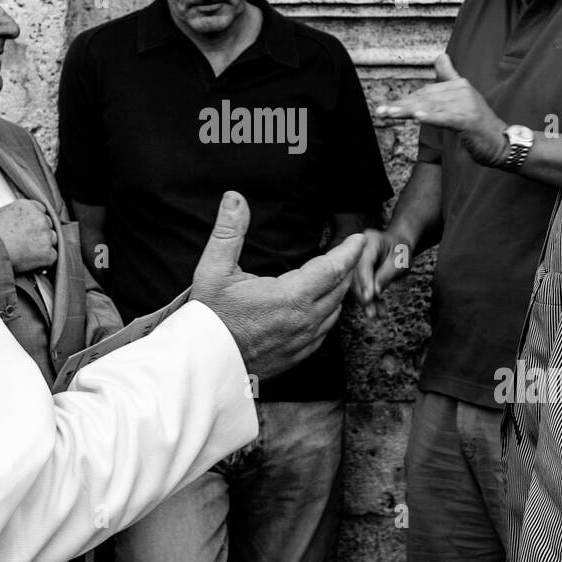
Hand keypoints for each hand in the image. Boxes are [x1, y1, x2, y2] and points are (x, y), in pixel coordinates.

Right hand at [0, 199, 57, 272]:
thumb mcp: (2, 214)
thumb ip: (17, 215)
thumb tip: (20, 223)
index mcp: (28, 206)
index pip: (41, 210)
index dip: (36, 220)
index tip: (32, 227)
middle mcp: (39, 218)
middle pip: (47, 224)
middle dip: (40, 233)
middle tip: (29, 242)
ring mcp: (45, 235)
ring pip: (52, 239)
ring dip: (44, 245)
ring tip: (28, 252)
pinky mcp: (47, 251)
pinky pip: (52, 256)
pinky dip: (45, 260)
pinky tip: (32, 261)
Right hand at [191, 191, 364, 380]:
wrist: (202, 363)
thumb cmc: (208, 317)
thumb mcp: (214, 269)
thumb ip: (229, 231)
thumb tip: (235, 198)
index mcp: (290, 297)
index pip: (332, 269)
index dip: (349, 251)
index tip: (359, 238)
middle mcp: (303, 320)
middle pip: (339, 289)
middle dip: (347, 267)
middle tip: (350, 251)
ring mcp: (302, 341)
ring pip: (335, 311)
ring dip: (339, 291)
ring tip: (339, 274)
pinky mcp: (297, 355)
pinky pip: (324, 332)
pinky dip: (329, 313)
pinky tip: (323, 305)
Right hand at [350, 228, 411, 318]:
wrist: (399, 247)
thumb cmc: (401, 250)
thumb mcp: (399, 262)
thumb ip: (386, 275)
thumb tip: (374, 291)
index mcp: (370, 240)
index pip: (364, 262)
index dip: (364, 281)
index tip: (368, 297)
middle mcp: (358, 250)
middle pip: (356, 275)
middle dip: (364, 295)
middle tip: (371, 312)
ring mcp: (355, 261)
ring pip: (356, 284)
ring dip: (366, 301)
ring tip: (375, 314)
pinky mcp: (357, 273)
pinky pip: (360, 287)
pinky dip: (369, 300)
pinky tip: (377, 310)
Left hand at [375, 53, 507, 165]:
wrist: (502, 142)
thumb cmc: (478, 123)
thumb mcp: (463, 97)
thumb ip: (449, 76)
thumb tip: (440, 55)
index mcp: (458, 85)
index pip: (426, 92)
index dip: (406, 100)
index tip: (387, 107)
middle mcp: (461, 91)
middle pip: (425, 98)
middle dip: (402, 106)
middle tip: (381, 111)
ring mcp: (466, 105)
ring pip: (431, 107)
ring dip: (408, 111)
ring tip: (390, 113)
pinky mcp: (469, 121)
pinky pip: (446, 118)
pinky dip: (432, 117)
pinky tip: (417, 117)